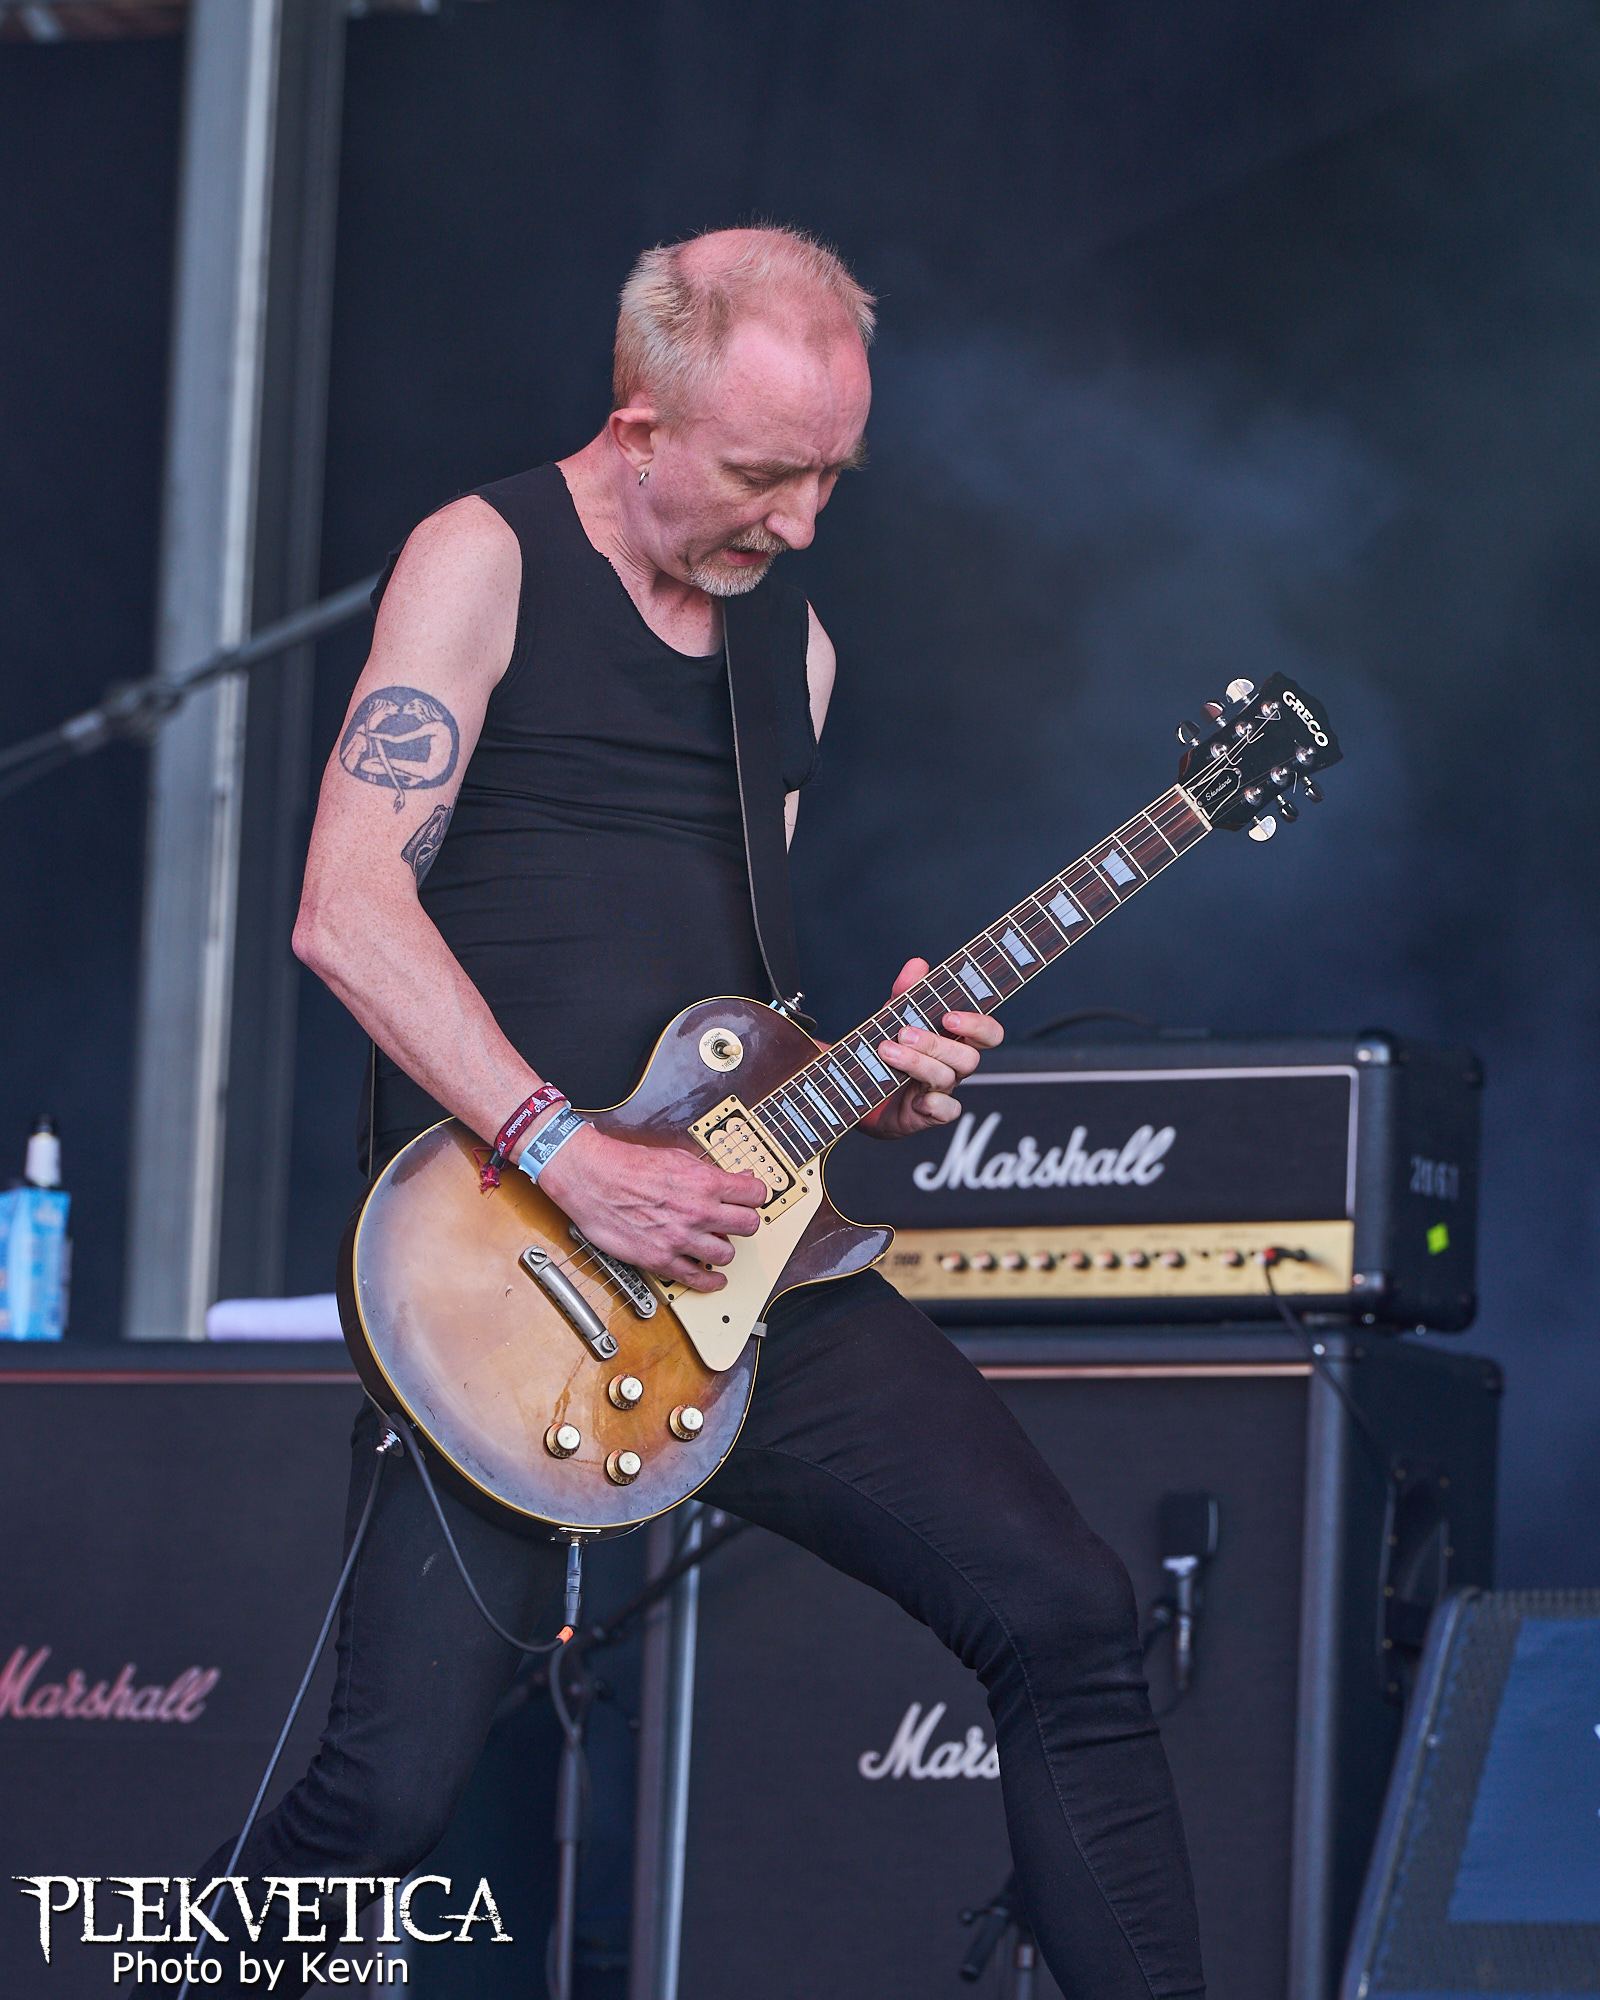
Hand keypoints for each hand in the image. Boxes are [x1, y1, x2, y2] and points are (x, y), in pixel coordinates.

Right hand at [535, 1124, 765, 1292]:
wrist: (591, 1178)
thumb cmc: (626, 1165)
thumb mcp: (677, 1157)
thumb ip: (708, 1172)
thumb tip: (735, 1178)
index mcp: (704, 1183)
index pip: (755, 1194)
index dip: (755, 1196)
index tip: (751, 1199)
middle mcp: (697, 1212)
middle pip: (749, 1226)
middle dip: (744, 1222)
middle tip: (737, 1221)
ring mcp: (680, 1238)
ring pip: (728, 1254)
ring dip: (725, 1249)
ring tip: (717, 1243)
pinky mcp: (661, 1259)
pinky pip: (697, 1279)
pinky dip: (709, 1280)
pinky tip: (713, 1277)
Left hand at [863, 956, 1003, 1140]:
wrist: (858, 1091)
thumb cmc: (887, 1050)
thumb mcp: (892, 1016)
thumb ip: (906, 993)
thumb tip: (918, 964)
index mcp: (955, 1040)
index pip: (987, 1033)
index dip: (977, 1025)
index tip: (949, 1017)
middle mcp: (954, 1066)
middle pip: (968, 1058)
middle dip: (936, 1043)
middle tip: (904, 1032)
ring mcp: (942, 1091)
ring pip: (948, 1078)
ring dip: (917, 1063)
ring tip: (887, 1050)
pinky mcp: (927, 1114)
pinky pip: (945, 1112)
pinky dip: (933, 1105)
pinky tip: (915, 1098)